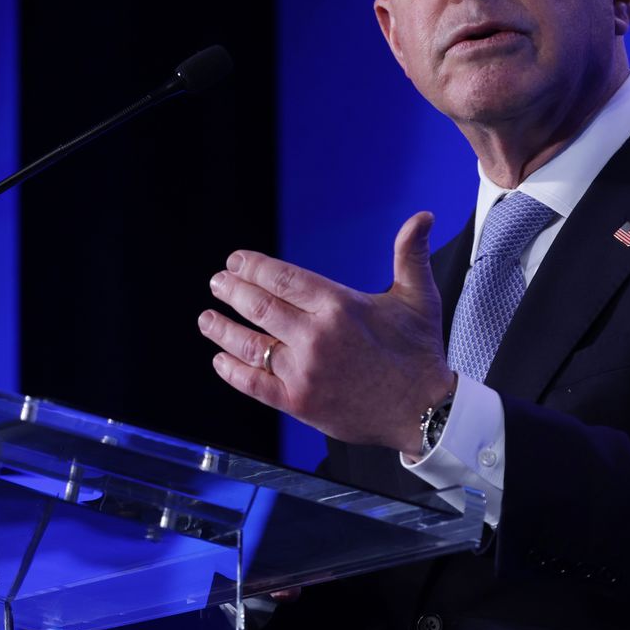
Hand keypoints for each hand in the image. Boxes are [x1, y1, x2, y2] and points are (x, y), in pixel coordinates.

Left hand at [198, 211, 455, 454]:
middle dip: (232, 291)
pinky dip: (232, 371)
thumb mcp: (419, 298)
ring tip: (206, 318)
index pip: (281, 278)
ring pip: (249, 344)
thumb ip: (410, 254)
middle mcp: (316, 336)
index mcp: (339, 306)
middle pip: (259, 306)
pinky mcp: (299, 402)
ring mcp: (304, 371)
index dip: (252, 267)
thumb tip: (422, 217)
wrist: (424, 412)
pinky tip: (220, 360)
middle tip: (217, 283)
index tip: (236, 262)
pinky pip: (254, 384)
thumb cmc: (420, 355)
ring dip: (221, 329)